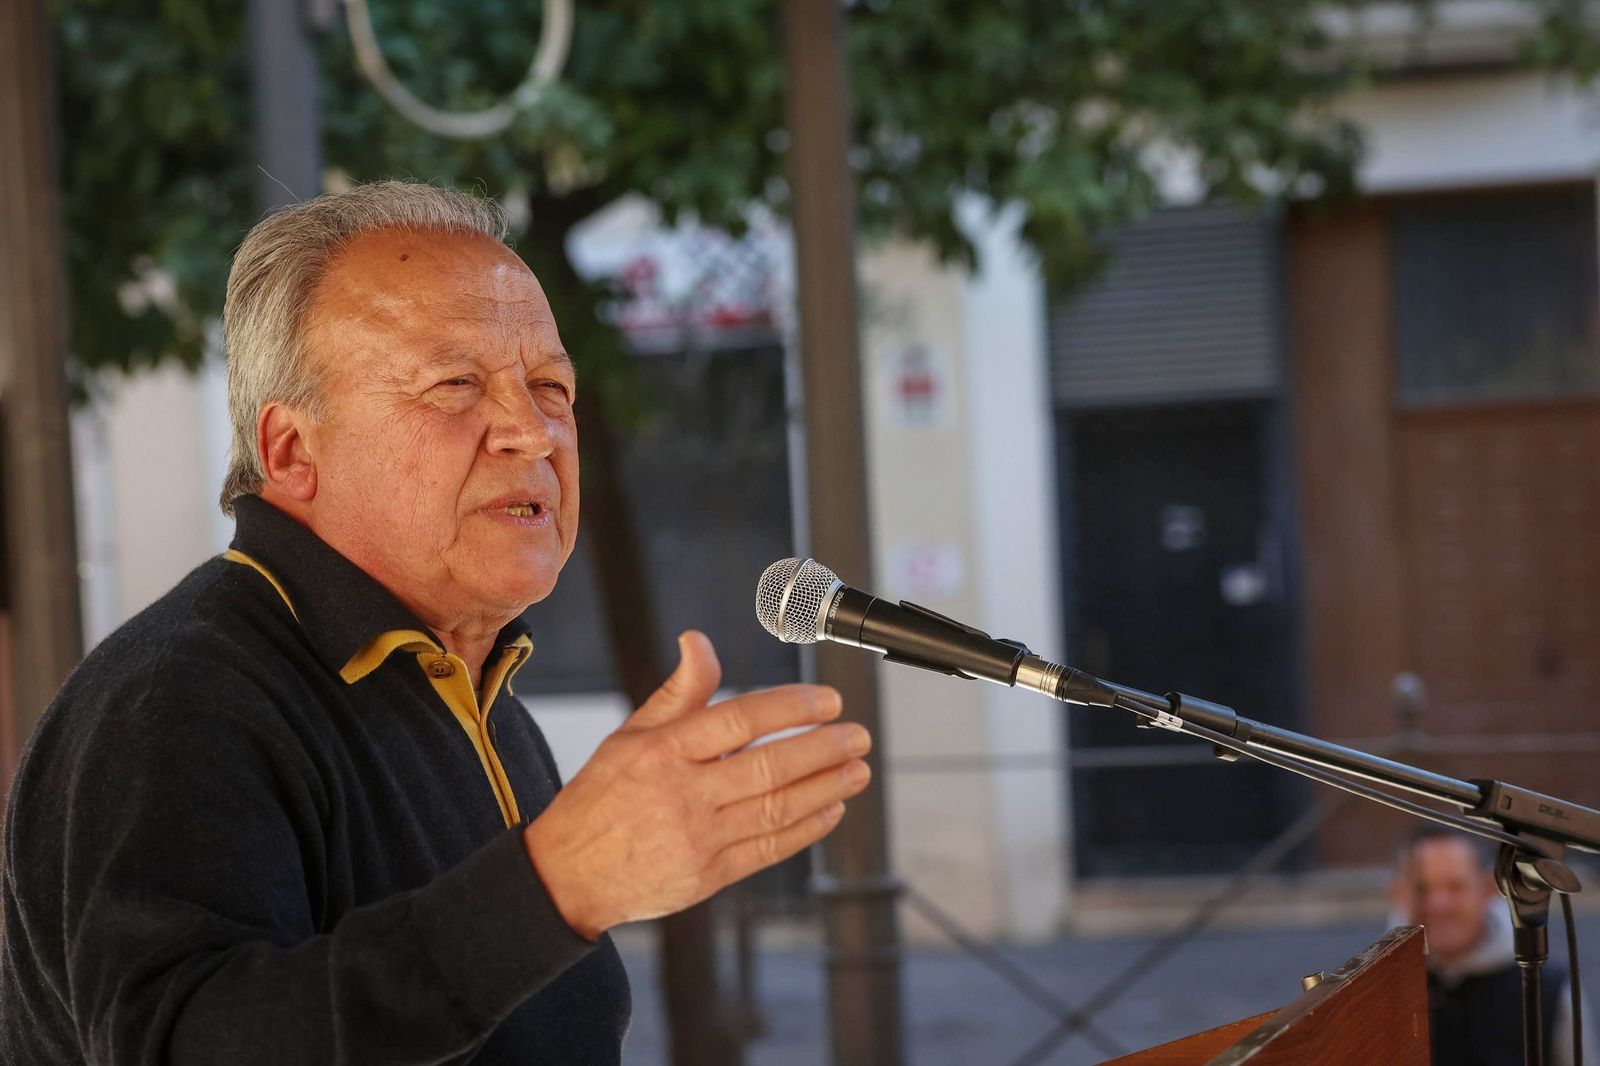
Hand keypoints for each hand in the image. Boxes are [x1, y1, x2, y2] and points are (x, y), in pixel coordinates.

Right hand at [523, 630, 870, 939]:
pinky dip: (806, 829)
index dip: (791, 707)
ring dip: (826, 788)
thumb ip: (678, 691)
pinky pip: (769, 850)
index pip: (740, 720)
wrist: (568, 875)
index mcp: (663, 751)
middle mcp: (682, 794)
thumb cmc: (601, 797)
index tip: (828, 700)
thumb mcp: (630, 735)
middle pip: (768, 767)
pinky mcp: (709, 876)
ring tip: (858, 771)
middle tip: (857, 735)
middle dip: (823, 749)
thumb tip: (699, 641)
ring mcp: (698, 839)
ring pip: (777, 809)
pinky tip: (830, 809)